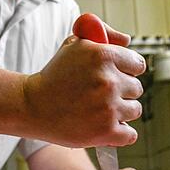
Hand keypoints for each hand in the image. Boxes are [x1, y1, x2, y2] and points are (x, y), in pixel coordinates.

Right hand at [21, 23, 145, 147]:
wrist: (32, 105)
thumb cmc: (55, 75)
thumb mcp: (74, 45)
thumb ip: (104, 35)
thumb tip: (127, 40)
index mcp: (103, 55)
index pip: (137, 65)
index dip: (126, 70)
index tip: (115, 75)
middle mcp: (108, 81)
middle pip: (136, 88)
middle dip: (121, 91)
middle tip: (100, 94)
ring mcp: (108, 107)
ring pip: (134, 110)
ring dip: (120, 112)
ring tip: (98, 109)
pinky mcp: (105, 131)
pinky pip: (130, 134)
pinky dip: (120, 133)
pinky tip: (104, 126)